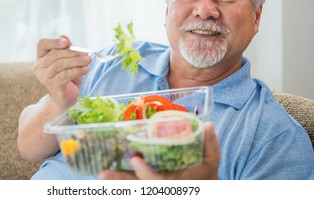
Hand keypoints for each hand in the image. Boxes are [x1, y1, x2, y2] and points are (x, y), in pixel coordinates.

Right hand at [33, 36, 91, 107]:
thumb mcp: (69, 61)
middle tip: (86, 53)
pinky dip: (77, 70)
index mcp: (42, 57)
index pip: (42, 44)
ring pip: (60, 64)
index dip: (54, 41)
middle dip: (73, 53)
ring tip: (88, 61)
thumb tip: (65, 37)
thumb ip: (67, 49)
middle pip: (55, 54)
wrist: (65, 98)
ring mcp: (44, 76)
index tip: (67, 42)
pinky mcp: (52, 85)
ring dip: (77, 61)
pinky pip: (65, 75)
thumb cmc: (68, 78)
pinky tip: (85, 69)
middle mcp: (39, 66)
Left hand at [99, 122, 219, 179]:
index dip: (145, 174)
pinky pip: (134, 187)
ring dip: (118, 184)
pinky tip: (109, 177)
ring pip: (135, 190)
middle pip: (140, 189)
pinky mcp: (150, 188)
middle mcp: (165, 188)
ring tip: (102, 175)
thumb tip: (208, 124)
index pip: (158, 182)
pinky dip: (121, 184)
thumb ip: (210, 144)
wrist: (203, 188)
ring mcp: (157, 190)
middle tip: (104, 174)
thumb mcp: (211, 160)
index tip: (135, 159)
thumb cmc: (206, 175)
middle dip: (122, 182)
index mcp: (177, 182)